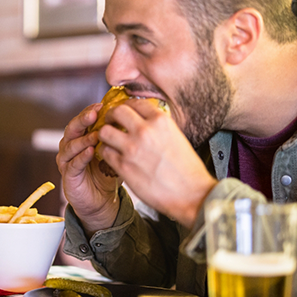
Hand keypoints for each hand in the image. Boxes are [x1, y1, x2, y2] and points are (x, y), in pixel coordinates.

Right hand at [56, 103, 119, 234]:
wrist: (102, 202)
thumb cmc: (107, 174)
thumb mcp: (114, 152)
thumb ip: (117, 136)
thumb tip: (132, 116)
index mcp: (80, 137)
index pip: (83, 120)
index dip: (90, 111)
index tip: (102, 104)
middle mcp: (70, 146)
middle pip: (73, 128)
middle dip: (83, 119)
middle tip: (95, 113)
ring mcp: (66, 161)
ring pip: (70, 145)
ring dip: (83, 138)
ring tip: (96, 134)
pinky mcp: (68, 176)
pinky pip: (73, 164)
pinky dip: (81, 157)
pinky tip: (91, 151)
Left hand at [98, 98, 216, 227]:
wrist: (191, 194)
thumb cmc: (187, 169)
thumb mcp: (177, 136)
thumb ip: (158, 127)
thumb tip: (144, 121)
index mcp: (161, 121)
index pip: (135, 102)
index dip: (126, 106)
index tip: (124, 112)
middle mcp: (145, 131)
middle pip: (116, 111)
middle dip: (111, 116)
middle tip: (111, 122)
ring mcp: (132, 148)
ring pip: (104, 131)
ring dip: (105, 135)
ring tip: (109, 141)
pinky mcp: (123, 166)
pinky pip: (104, 152)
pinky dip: (106, 153)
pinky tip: (112, 156)